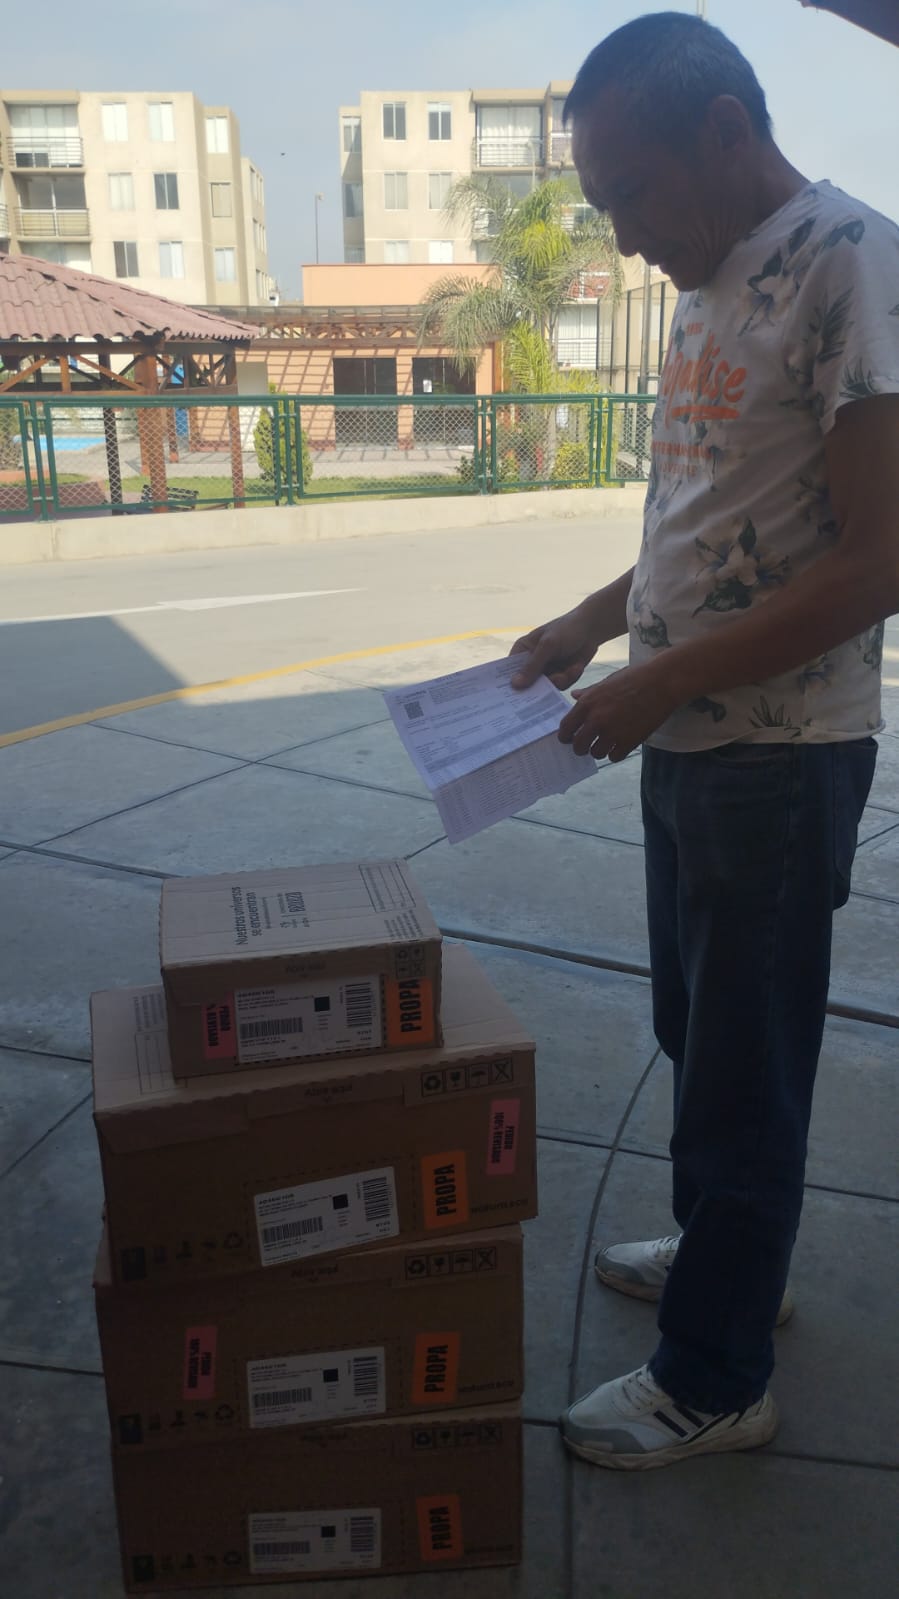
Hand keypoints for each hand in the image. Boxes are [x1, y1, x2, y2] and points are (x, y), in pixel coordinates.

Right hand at [509, 603, 601, 690]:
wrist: (591, 628)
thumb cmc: (566, 629)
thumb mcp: (548, 645)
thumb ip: (533, 665)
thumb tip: (515, 684)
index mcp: (522, 651)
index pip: (509, 671)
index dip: (509, 684)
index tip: (512, 698)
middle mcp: (532, 663)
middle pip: (528, 684)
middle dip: (541, 686)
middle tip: (550, 686)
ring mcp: (546, 670)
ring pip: (547, 688)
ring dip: (560, 680)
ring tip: (570, 670)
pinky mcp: (560, 676)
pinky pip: (561, 686)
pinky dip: (570, 678)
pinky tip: (577, 666)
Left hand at [559, 661, 676, 760]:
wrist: (662, 682)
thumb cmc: (635, 678)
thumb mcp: (606, 682)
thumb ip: (588, 693)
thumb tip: (574, 696)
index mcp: (588, 703)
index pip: (566, 728)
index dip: (566, 736)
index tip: (570, 738)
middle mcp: (596, 720)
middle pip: (578, 746)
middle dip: (581, 748)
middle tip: (587, 746)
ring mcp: (612, 732)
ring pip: (596, 753)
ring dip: (600, 751)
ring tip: (607, 743)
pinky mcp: (629, 741)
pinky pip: (614, 757)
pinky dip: (616, 753)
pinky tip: (621, 745)